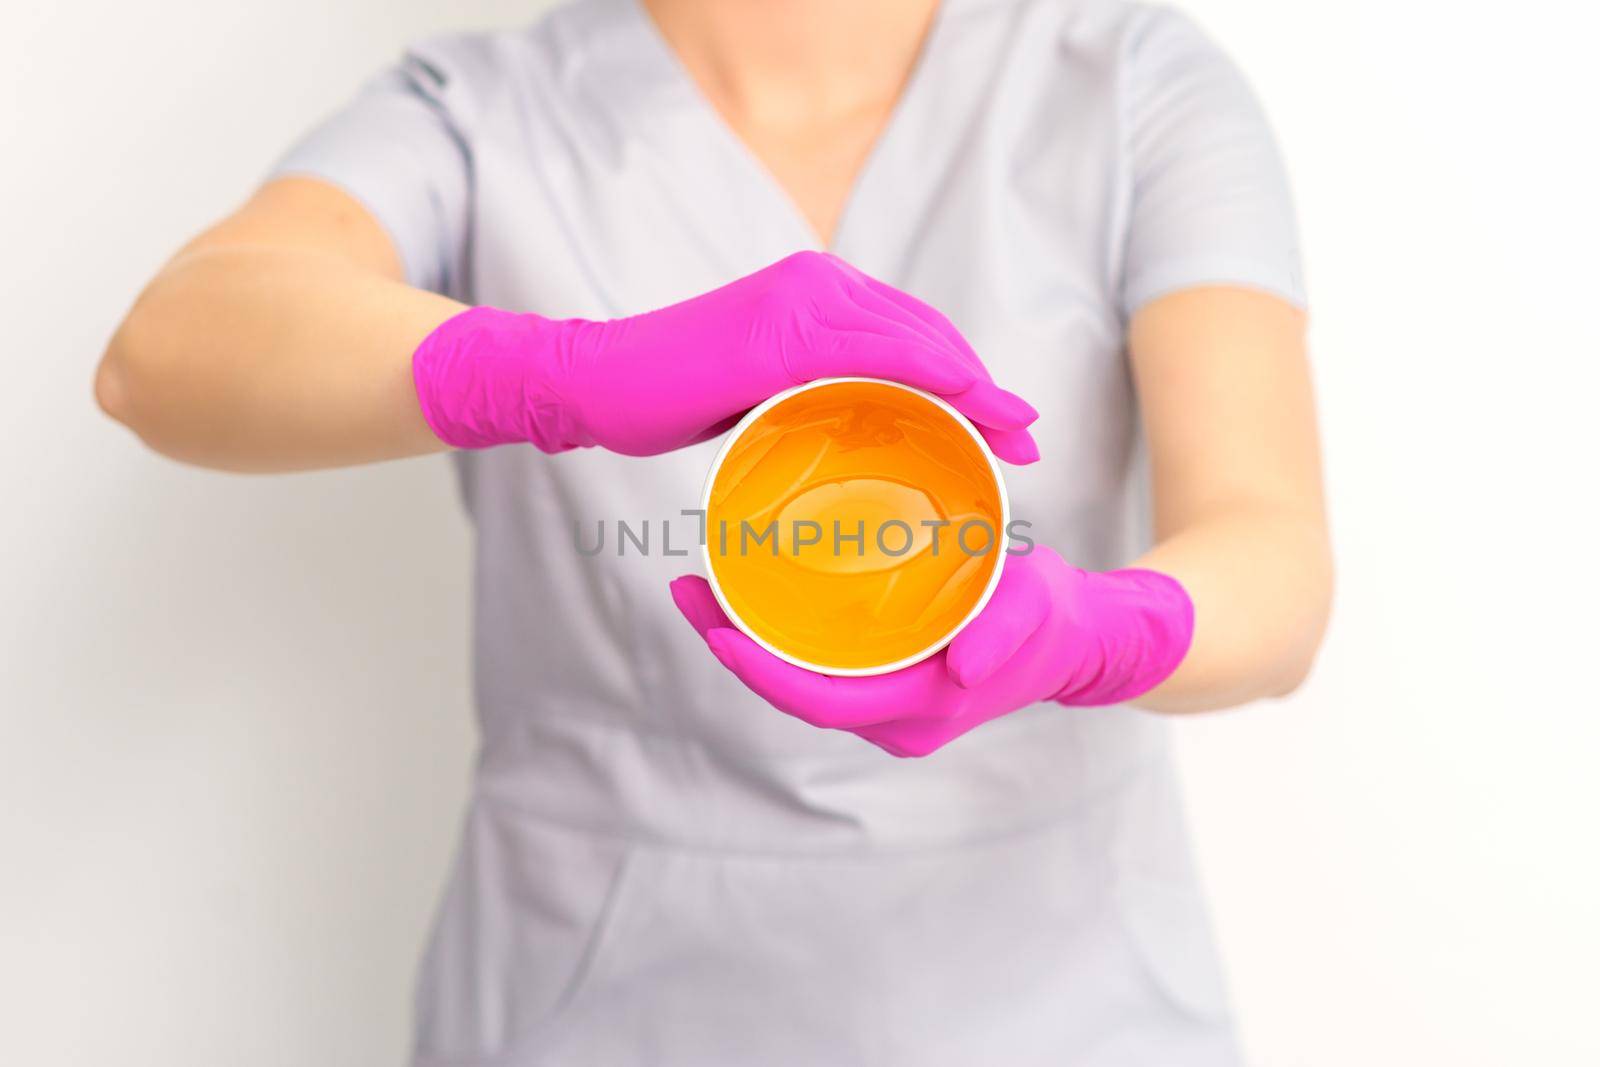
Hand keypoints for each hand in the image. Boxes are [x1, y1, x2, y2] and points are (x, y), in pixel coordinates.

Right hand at [410, 250, 1039, 460]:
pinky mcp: (782, 332)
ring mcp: (801, 301)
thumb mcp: (756, 386)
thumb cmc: (668, 393)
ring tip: (1016, 437)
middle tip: (1028, 436)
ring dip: (978, 389)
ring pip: (917, 341)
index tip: (1005, 422)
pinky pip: (879, 353)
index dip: (968, 374)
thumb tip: (851, 427)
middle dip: (987, 387)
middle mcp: (817, 282)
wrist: (595, 380)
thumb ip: (808, 387)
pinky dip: (933, 379)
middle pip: (928, 334)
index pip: (911, 330)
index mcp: (814, 292)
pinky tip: (969, 409)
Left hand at [670, 548, 1193, 756]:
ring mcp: (890, 708)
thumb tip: (962, 667)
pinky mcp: (890, 688)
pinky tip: (757, 597)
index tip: (716, 630)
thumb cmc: (1052, 617)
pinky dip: (783, 641)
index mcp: (921, 706)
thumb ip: (1001, 633)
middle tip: (687, 590)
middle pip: (795, 693)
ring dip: (750, 644)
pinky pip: (823, 671)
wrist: (1079, 641)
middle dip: (734, 649)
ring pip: (803, 683)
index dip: (762, 672)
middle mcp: (895, 719)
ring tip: (704, 588)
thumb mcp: (1033, 610)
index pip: (820, 699)